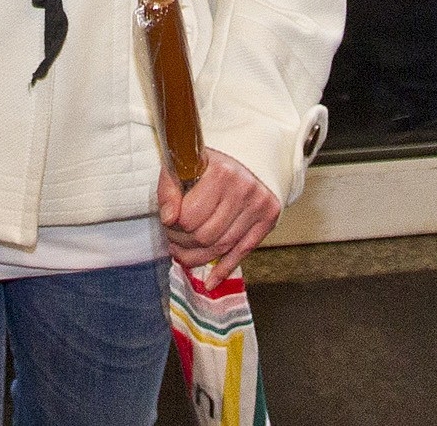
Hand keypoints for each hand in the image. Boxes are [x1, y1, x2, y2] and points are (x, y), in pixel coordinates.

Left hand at [157, 149, 280, 286]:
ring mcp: (259, 205)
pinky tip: (210, 282)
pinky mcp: (269, 218)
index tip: (168, 223)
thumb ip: (168, 190)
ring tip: (183, 254)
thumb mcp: (182, 166)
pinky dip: (224, 270)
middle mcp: (243, 188)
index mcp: (220, 172)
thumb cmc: (209, 163)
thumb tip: (167, 219)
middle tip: (173, 240)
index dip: (173, 226)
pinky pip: (243, 252)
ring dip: (198, 257)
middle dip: (183, 243)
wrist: (247, 156)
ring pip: (222, 247)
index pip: (189, 217)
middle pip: (205, 235)